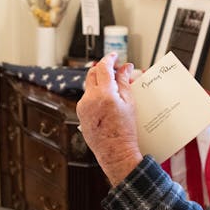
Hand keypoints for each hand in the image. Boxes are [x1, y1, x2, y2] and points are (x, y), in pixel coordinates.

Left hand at [76, 52, 141, 184]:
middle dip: (102, 68)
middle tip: (115, 69)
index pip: (103, 68)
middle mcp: (89, 99)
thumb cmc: (125, 131)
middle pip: (92, 74)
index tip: (114, 56)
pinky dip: (96, 94)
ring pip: (89, 86)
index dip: (109, 59)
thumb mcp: (129, 103)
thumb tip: (125, 68)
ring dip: (100, 82)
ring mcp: (82, 107)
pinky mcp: (80, 114)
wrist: (115, 152)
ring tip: (114, 87)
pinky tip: (107, 100)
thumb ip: (124, 82)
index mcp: (104, 94)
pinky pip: (87, 98)